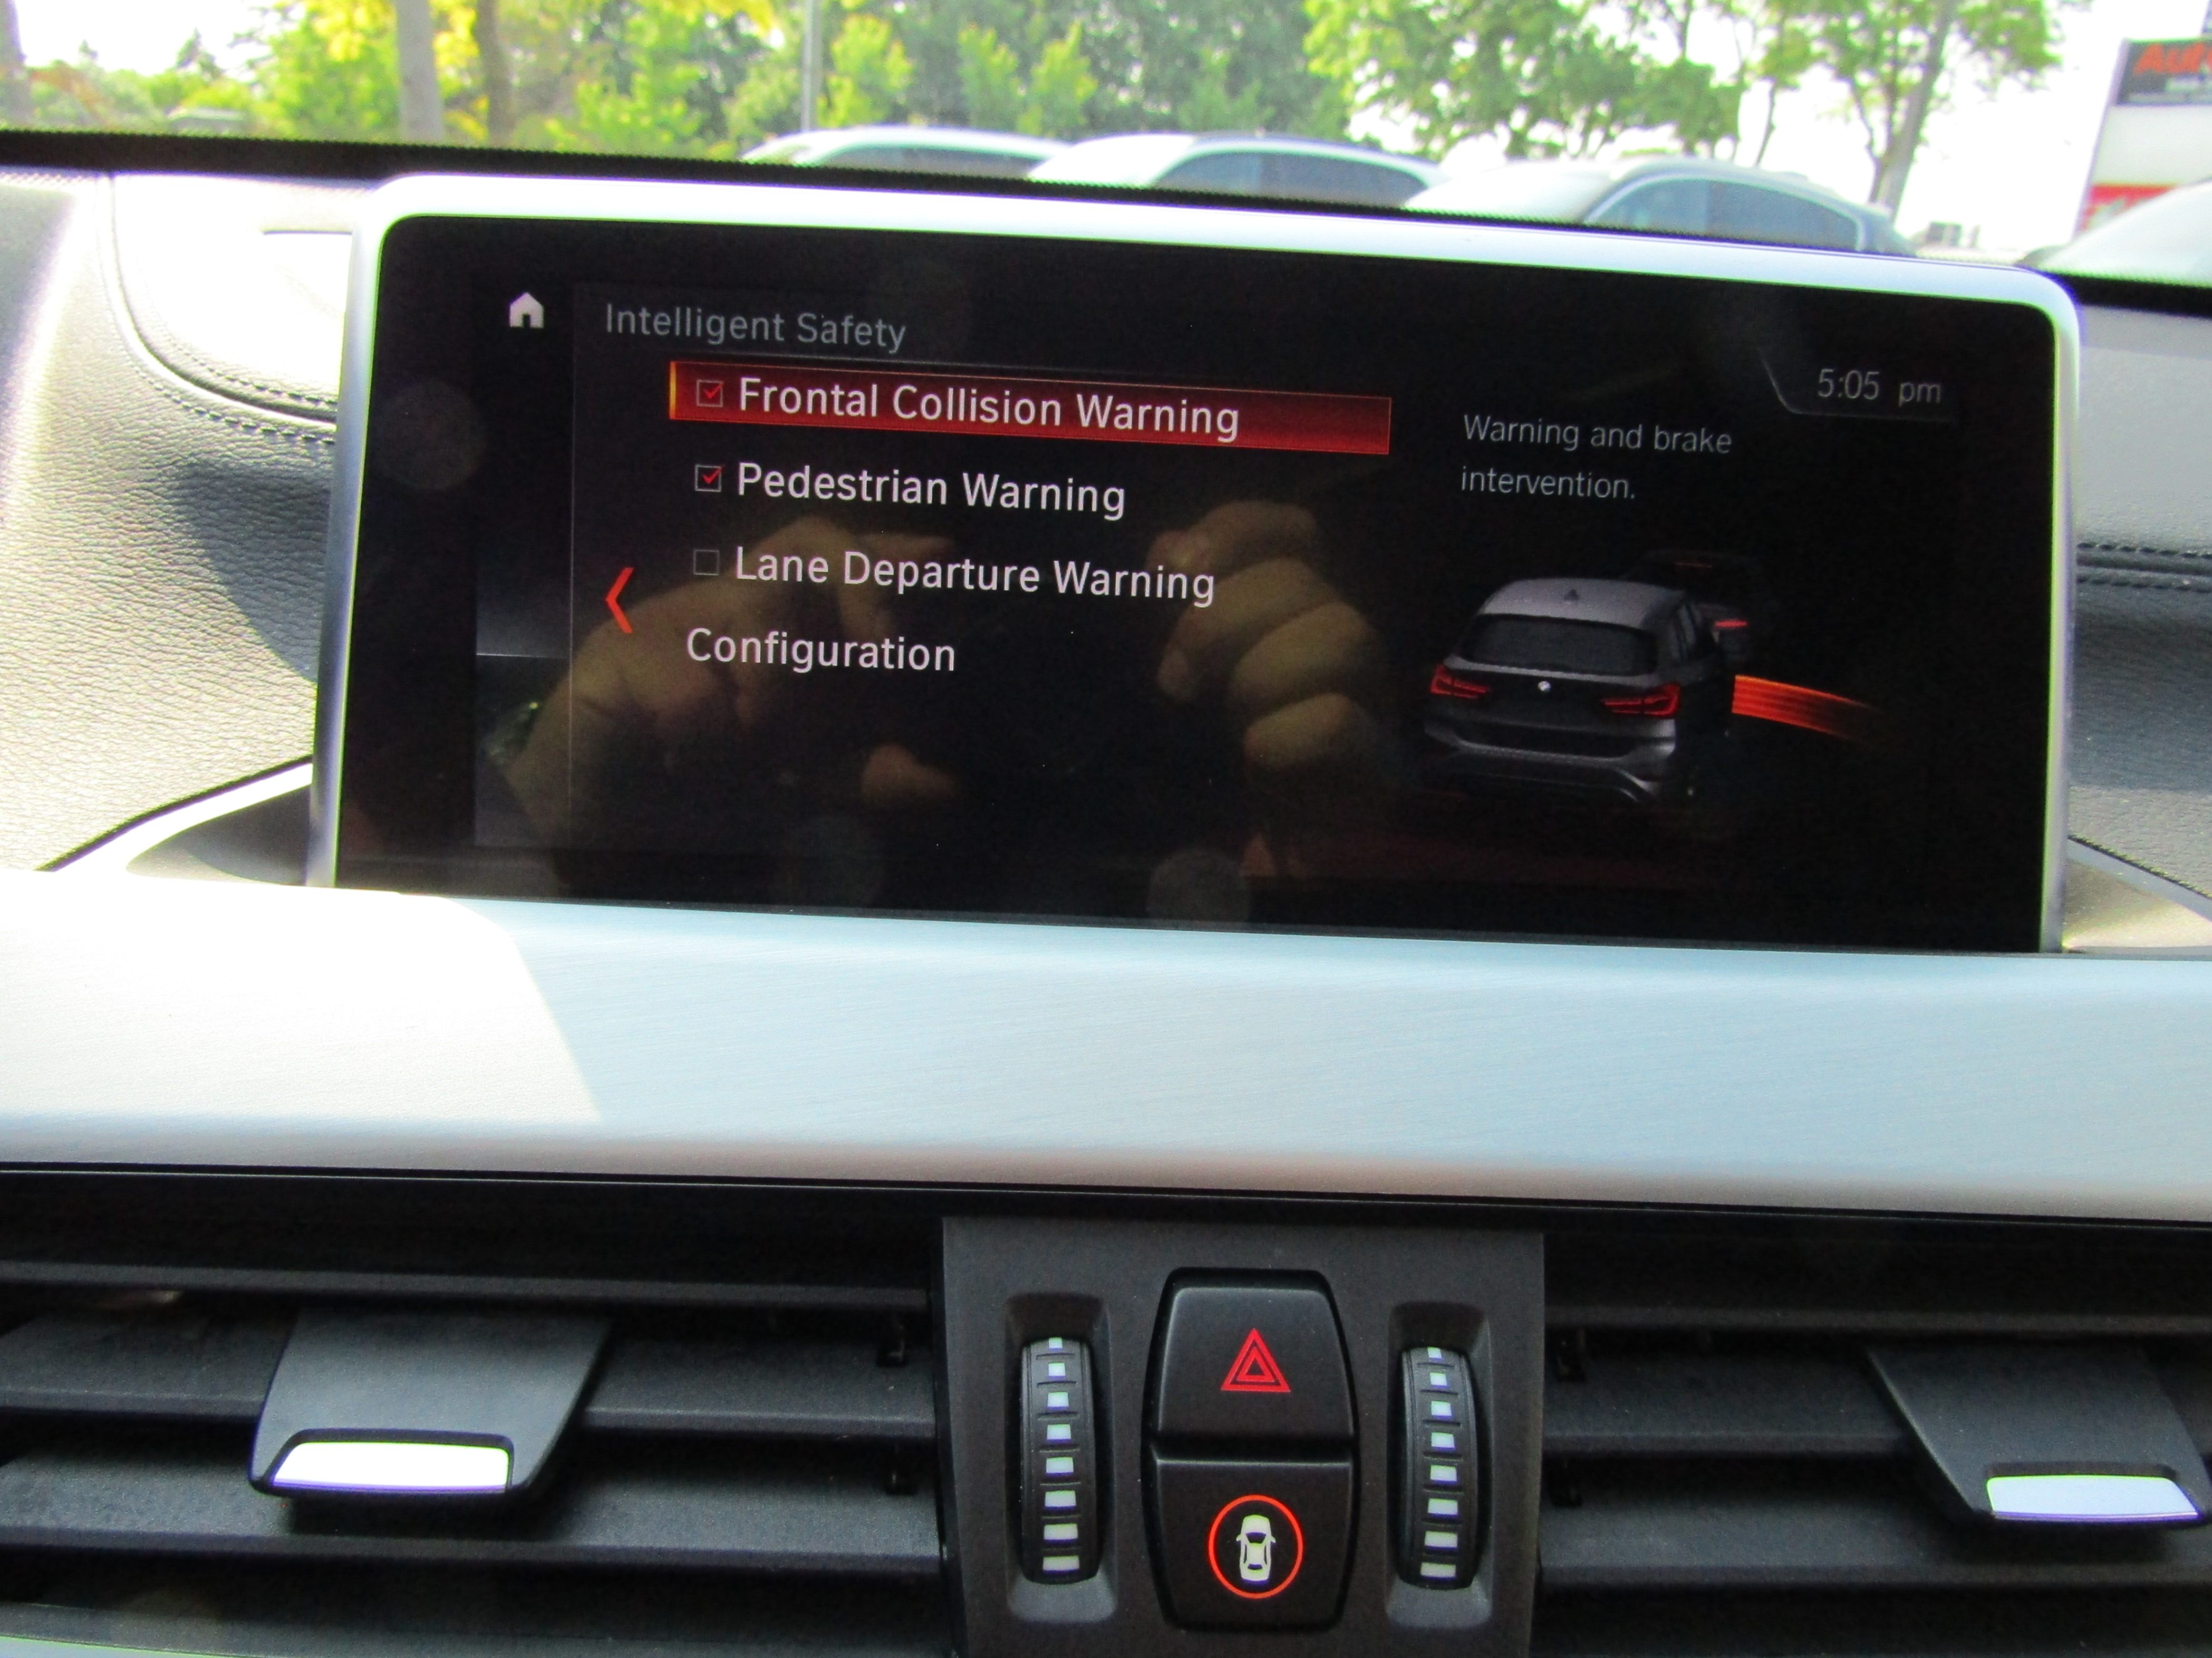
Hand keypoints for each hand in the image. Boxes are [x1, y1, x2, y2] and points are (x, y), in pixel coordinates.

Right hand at [505, 515, 960, 839]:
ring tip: (759, 742)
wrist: (592, 826)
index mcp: (788, 629)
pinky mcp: (619, 653)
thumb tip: (950, 784)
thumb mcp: (809, 790)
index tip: (941, 555)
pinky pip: (689, 684)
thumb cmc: (703, 789)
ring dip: (776, 684)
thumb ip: (875, 780)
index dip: (889, 552)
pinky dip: (706, 733)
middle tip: (882, 642)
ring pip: (755, 607)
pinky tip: (686, 758)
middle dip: (859, 579)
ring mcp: (677, 620)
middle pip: (808, 543)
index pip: (842, 562)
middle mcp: (739, 609)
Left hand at [1151, 503, 1394, 835]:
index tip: (1173, 569)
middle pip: (1310, 581)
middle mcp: (1340, 652)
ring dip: (1263, 673)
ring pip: (1346, 636)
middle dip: (1228, 617)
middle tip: (1178, 676)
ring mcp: (1368, 709)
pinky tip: (1257, 762)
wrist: (1232, 880)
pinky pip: (1341, 723)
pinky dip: (1284, 736)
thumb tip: (1168, 552)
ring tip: (1226, 722)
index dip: (1238, 532)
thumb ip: (1178, 614)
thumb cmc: (1201, 779)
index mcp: (1293, 619)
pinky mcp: (1375, 777)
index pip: (1293, 534)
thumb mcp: (1177, 686)